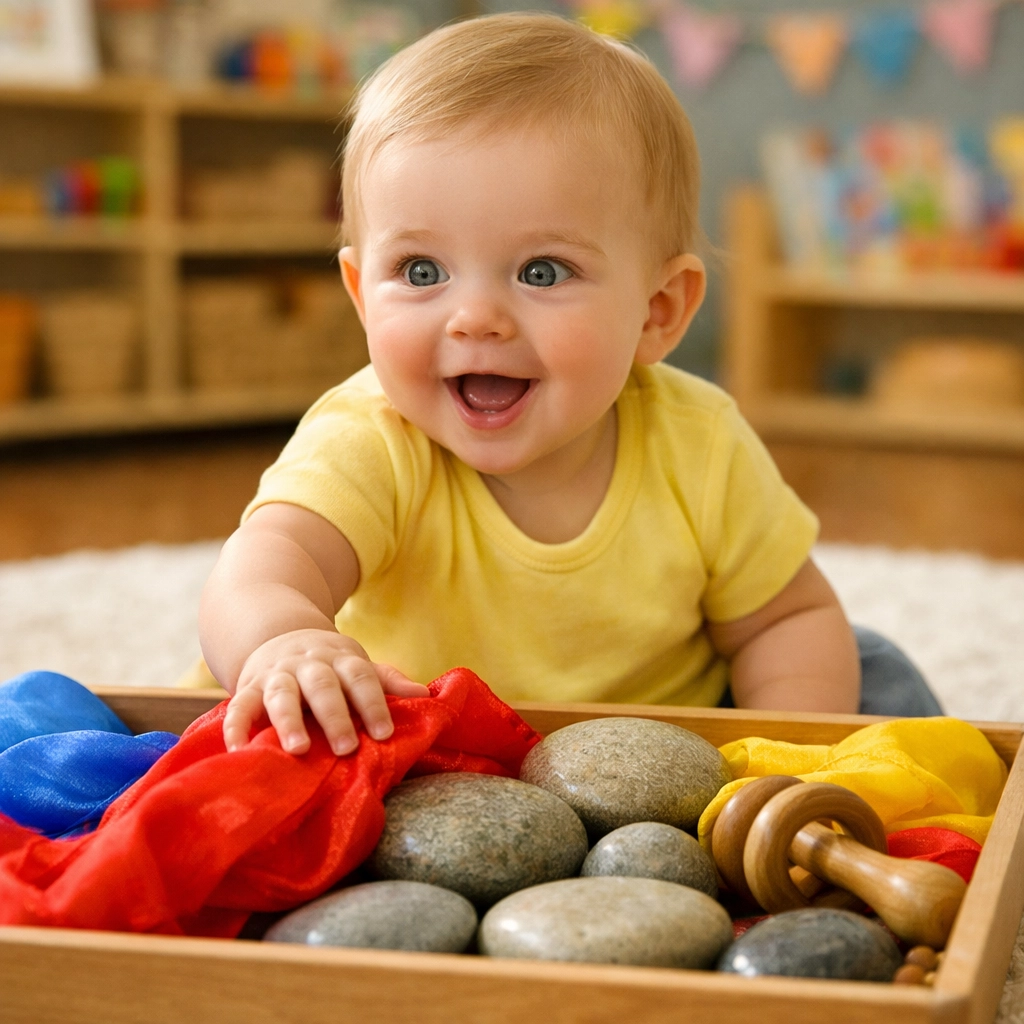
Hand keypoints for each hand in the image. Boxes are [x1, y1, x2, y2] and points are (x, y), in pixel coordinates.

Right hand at [222, 629, 428, 755]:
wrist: (279, 633)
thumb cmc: (329, 664)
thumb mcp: (357, 665)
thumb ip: (387, 681)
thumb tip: (427, 695)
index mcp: (341, 659)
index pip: (361, 677)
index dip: (373, 704)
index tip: (384, 733)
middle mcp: (309, 665)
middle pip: (323, 686)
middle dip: (335, 716)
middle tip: (347, 747)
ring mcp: (277, 674)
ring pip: (282, 694)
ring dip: (289, 721)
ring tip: (298, 750)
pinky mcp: (248, 686)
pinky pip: (240, 705)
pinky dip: (236, 726)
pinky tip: (239, 749)